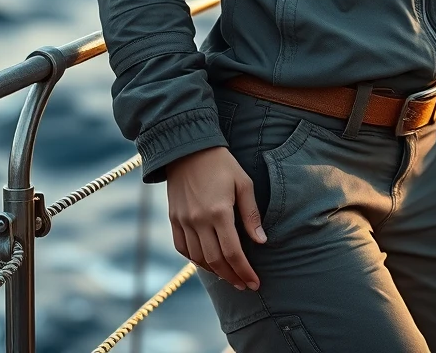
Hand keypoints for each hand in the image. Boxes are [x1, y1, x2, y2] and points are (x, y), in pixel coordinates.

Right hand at [166, 145, 267, 290]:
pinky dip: (195, 260)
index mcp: (219, 212)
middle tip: (244, 285)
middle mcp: (199, 220)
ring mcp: (184, 221)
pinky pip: (183, 248)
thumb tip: (261, 241)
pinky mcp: (174, 219)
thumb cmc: (222, 164)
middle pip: (215, 261)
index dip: (244, 271)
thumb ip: (251, 214)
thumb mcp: (243, 183)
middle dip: (232, 276)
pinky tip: (207, 262)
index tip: (255, 283)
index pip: (233, 252)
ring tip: (229, 276)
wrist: (188, 149)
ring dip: (215, 272)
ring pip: (198, 258)